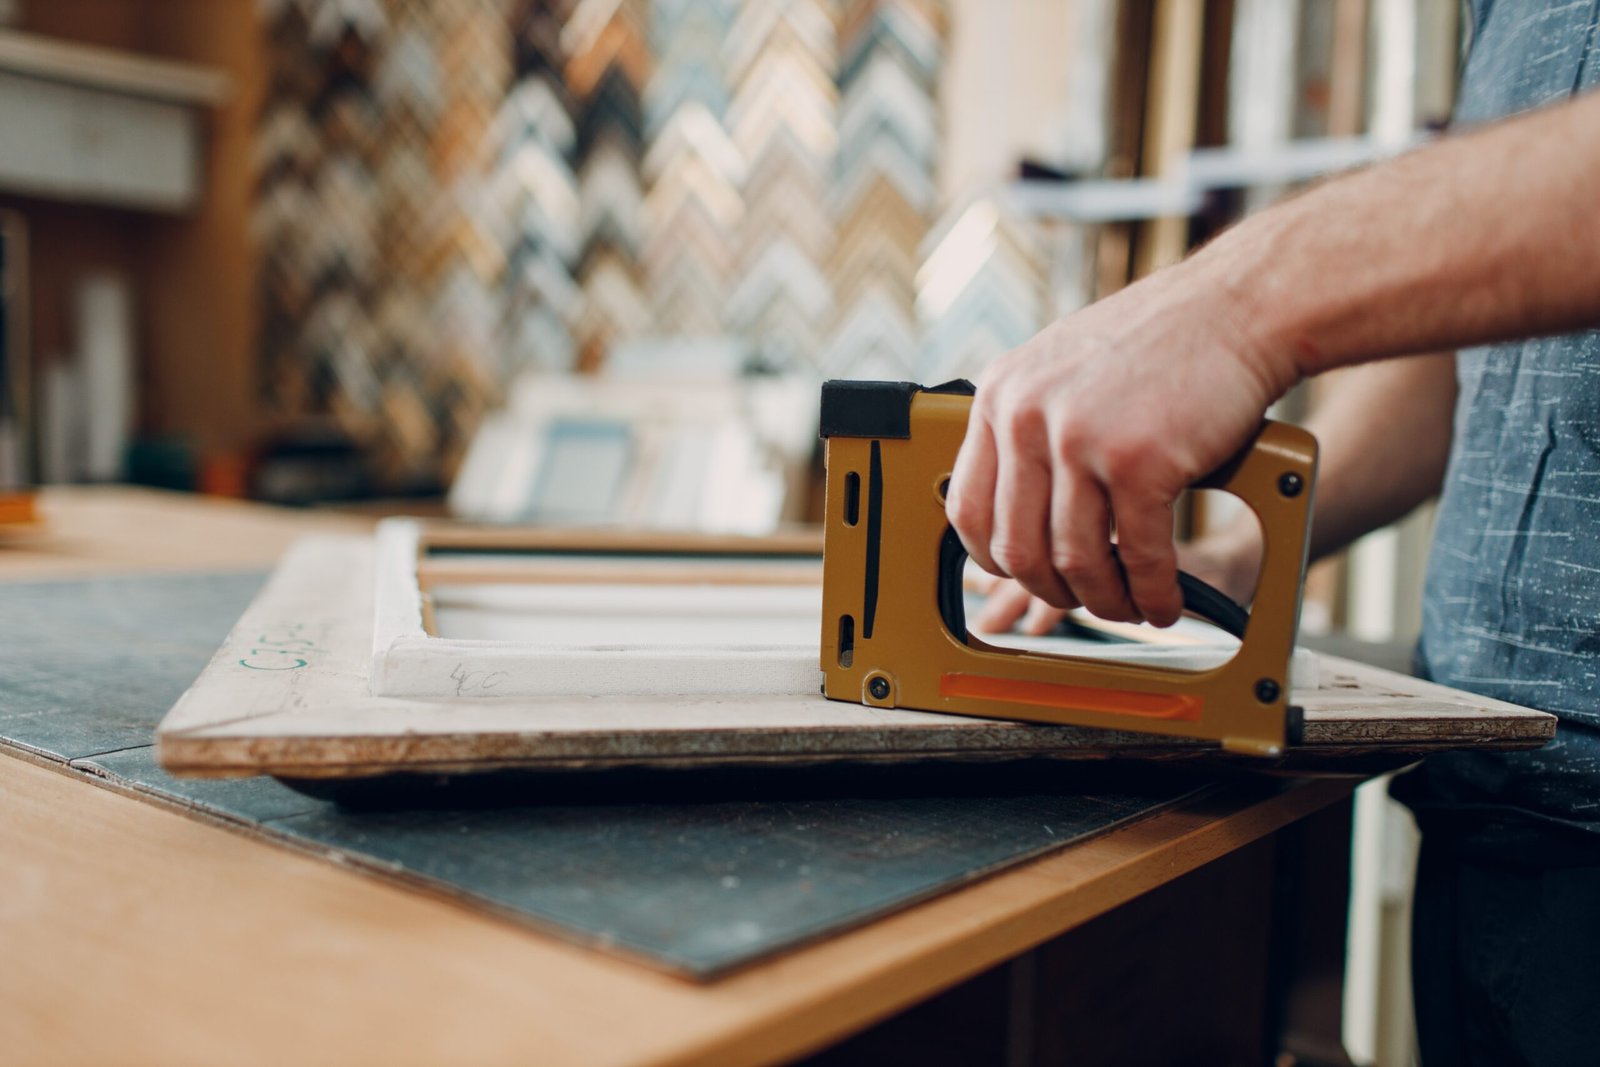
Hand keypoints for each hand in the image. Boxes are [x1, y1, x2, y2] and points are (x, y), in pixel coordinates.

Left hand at [945, 262, 1294, 626]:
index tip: (1024, 575)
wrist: (1239, 308)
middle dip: (1055, 590)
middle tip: (1085, 598)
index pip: (968, 507)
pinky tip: (1167, 600)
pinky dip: (1153, 592)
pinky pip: (1139, 555)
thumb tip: (1014, 506)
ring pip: (1076, 560)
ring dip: (1107, 599)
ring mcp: (1080, 439)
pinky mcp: (1139, 461)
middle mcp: (1028, 416)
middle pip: (1018, 547)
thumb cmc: (1162, 342)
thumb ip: (1030, 426)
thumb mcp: (1061, 369)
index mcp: (1000, 395)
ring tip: (1132, 605)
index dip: (994, 559)